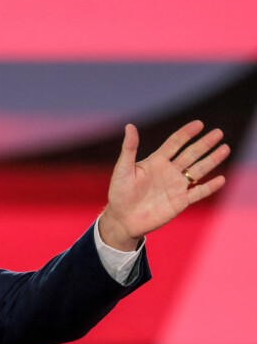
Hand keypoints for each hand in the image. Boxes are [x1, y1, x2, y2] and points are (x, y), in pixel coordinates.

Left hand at [99, 121, 229, 250]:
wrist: (122, 219)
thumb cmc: (119, 193)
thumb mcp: (123, 169)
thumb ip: (129, 149)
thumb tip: (130, 126)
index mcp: (156, 161)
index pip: (175, 143)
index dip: (186, 133)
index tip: (199, 124)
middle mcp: (169, 172)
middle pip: (190, 154)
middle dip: (204, 144)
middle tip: (218, 132)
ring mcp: (176, 186)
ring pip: (198, 170)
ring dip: (212, 160)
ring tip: (225, 148)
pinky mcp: (180, 202)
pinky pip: (198, 192)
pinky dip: (209, 187)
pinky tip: (221, 179)